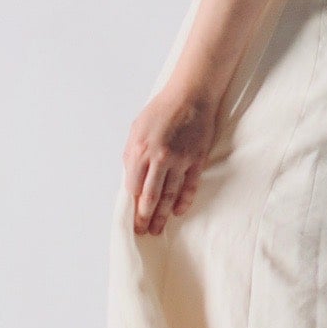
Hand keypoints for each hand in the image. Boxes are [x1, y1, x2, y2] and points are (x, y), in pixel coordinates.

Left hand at [124, 80, 221, 235]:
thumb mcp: (136, 129)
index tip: (131, 217)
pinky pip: (189, 186)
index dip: (132, 204)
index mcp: (140, 150)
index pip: (133, 186)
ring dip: (163, 215)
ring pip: (169, 195)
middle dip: (144, 217)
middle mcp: (159, 158)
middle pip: (150, 196)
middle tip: (142, 231)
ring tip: (158, 228)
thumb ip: (132, 154)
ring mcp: (179, 160)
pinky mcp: (196, 160)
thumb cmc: (161, 110)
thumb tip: (130, 178)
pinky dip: (184, 201)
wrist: (190, 96)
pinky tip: (179, 212)